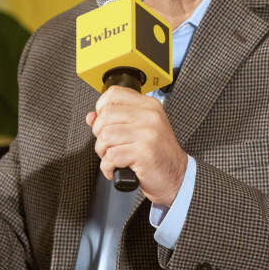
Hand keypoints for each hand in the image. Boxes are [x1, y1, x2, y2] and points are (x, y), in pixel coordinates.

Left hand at [86, 85, 187, 206]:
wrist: (177, 175)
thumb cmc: (157, 154)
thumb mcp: (140, 130)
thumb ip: (116, 120)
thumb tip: (91, 116)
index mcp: (149, 106)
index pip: (114, 94)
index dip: (101, 108)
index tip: (104, 122)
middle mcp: (150, 116)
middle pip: (105, 115)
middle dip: (99, 134)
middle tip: (109, 146)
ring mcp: (148, 133)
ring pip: (106, 136)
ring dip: (103, 152)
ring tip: (113, 158)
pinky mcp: (144, 152)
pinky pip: (111, 156)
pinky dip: (108, 167)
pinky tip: (116, 168)